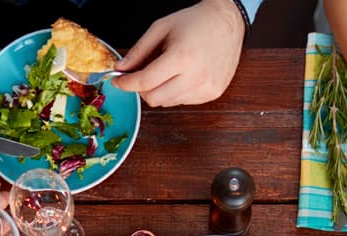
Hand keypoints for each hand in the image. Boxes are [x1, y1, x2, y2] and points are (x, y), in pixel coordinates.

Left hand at [112, 0, 243, 106]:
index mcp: (182, 57)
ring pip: (168, 102)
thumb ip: (138, 50)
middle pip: (154, 99)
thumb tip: (121, 69)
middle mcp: (196, 76)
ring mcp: (206, 88)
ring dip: (160, 90)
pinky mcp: (213, 93)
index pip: (145, 81)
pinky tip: (184, 75)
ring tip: (169, 70)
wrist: (227, 22)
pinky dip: (176, 92)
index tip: (118, 82)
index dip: (127, 84)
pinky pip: (183, 101)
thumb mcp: (161, 28)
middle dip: (142, 89)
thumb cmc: (195, 22)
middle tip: (142, 76)